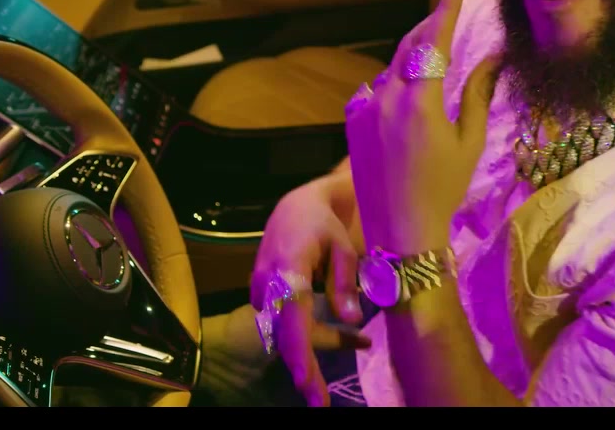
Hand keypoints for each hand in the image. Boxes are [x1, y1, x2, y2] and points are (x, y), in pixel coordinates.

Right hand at [249, 174, 370, 406]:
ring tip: (344, 367)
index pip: (293, 314)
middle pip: (284, 336)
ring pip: (287, 335)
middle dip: (303, 371)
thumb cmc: (323, 226)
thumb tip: (354, 320)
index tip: (305, 381)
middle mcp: (268, 284)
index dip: (299, 350)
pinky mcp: (262, 300)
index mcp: (289, 267)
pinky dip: (308, 339)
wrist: (291, 210)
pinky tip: (336, 349)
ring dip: (314, 352)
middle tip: (320, 404)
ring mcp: (260, 293)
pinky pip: (286, 327)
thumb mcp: (342, 247)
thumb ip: (345, 283)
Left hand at [344, 0, 500, 254]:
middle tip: (446, 12)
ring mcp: (364, 108)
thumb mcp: (469, 142)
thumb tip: (493, 58)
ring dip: (410, 58)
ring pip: (390, 68)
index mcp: (421, 101)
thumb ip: (478, 94)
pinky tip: (401, 93)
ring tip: (430, 56)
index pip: (432, 42)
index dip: (445, 13)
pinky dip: (390, 83)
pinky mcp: (351, 121)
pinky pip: (372, 89)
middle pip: (408, 46)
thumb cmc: (444, 189)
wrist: (399, 230)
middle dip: (428, 27)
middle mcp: (387, 97)